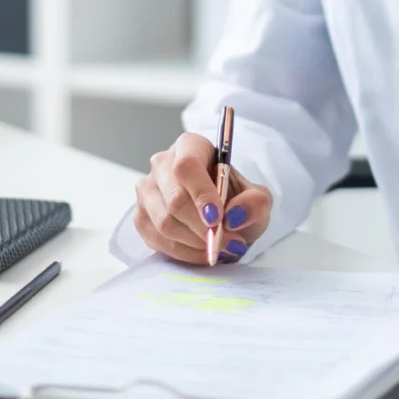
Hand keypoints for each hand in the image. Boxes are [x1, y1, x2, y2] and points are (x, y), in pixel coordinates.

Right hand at [134, 132, 272, 264]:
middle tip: (228, 243)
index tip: (218, 218)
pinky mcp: (140, 216)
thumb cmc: (237, 200)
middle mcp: (162, 163)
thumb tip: (234, 216)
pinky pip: (157, 240)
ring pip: (164, 223)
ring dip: (195, 243)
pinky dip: (183, 253)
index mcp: (190, 146)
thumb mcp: (258, 199)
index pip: (187, 165)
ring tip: (219, 248)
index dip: (201, 193)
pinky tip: (202, 252)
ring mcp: (147, 190)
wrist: (223, 217)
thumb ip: (255, 203)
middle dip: (202, 227)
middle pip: (174, 198)